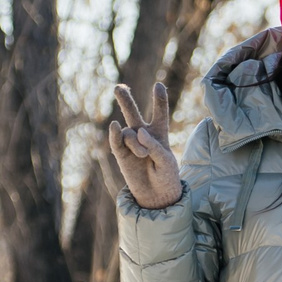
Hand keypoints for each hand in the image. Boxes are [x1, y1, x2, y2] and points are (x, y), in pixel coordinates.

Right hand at [105, 83, 181, 208]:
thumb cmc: (166, 177)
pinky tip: (114, 126)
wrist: (156, 197)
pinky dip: (115, 134)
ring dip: (135, 143)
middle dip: (125, 100)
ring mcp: (130, 144)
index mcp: (159, 134)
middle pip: (133, 113)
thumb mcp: (166, 160)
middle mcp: (142, 135)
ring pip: (128, 131)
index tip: (158, 85)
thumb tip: (137, 132)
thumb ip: (154, 144)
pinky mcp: (120, 154)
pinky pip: (116, 140)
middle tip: (117, 87)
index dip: (159, 100)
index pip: (159, 114)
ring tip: (143, 156)